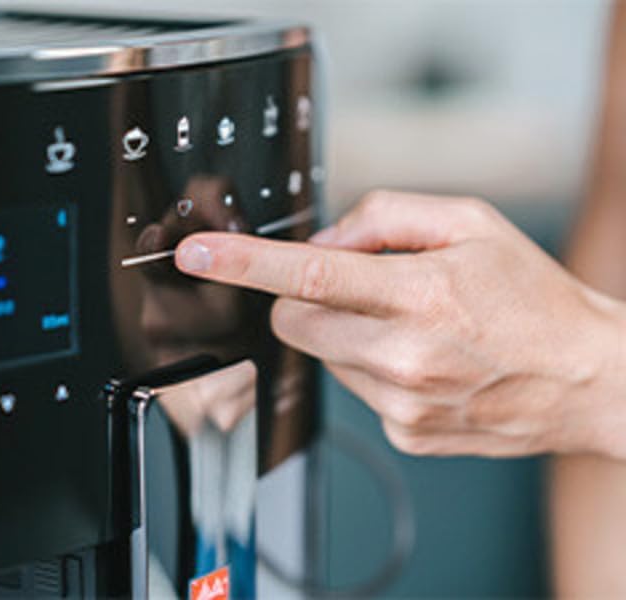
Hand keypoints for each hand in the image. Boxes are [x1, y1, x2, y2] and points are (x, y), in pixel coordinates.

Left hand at [174, 190, 625, 458]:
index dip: (242, 263)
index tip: (194, 255)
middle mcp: (406, 354)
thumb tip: (322, 241)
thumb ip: (384, 217)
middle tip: (356, 288)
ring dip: (346, 333)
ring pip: (323, 355)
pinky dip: (372, 367)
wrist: (589, 378)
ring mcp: (402, 403)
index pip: (309, 273)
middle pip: (296, 321)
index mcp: (422, 293)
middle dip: (304, 298)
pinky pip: (354, 389)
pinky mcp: (404, 434)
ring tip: (412, 327)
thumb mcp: (471, 223)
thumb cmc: (533, 297)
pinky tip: (422, 361)